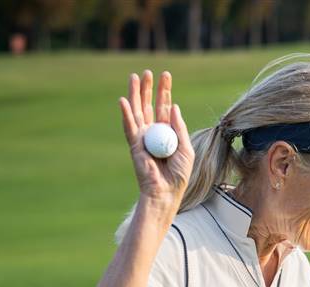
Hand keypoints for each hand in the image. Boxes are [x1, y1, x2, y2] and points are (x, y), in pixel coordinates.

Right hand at [119, 70, 194, 205]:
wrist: (167, 191)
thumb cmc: (179, 174)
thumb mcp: (186, 148)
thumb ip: (179, 127)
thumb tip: (173, 106)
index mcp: (167, 132)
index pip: (164, 107)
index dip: (164, 91)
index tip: (166, 75)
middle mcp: (153, 132)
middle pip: (148, 106)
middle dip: (148, 88)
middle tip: (147, 72)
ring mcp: (142, 138)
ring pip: (137, 112)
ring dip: (135, 95)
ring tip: (134, 77)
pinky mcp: (134, 145)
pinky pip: (129, 127)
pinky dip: (126, 114)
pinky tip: (123, 101)